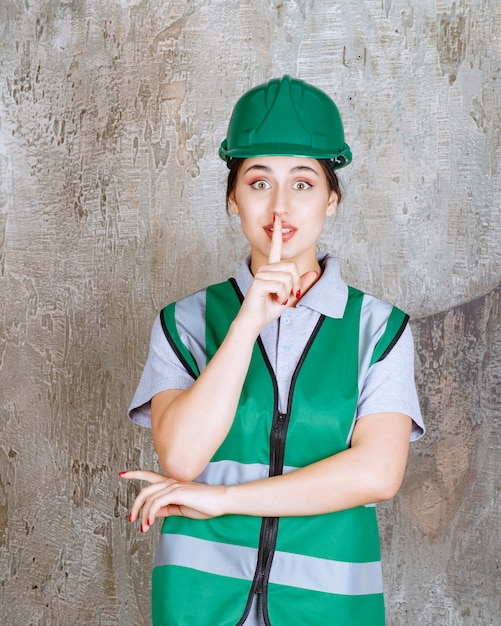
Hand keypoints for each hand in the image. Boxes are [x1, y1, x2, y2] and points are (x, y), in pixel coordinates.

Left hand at [119, 470, 226, 531]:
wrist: (220, 501)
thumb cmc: (205, 505)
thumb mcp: (182, 508)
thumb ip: (166, 509)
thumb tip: (152, 512)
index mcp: (172, 483)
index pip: (150, 475)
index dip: (135, 474)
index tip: (122, 474)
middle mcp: (171, 481)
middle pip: (145, 490)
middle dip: (135, 505)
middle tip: (131, 519)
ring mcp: (174, 486)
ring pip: (148, 497)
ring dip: (142, 514)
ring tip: (142, 527)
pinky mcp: (177, 492)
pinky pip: (156, 503)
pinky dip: (150, 514)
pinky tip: (150, 523)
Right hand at [237, 214, 317, 331]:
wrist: (254, 321)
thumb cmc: (268, 309)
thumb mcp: (290, 296)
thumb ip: (301, 284)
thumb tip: (315, 272)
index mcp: (271, 269)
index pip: (275, 248)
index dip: (277, 233)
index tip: (277, 219)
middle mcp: (265, 268)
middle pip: (292, 267)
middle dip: (295, 284)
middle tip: (288, 296)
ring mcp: (261, 274)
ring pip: (288, 277)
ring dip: (288, 292)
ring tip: (279, 299)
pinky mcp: (259, 282)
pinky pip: (281, 285)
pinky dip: (283, 296)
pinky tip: (275, 300)